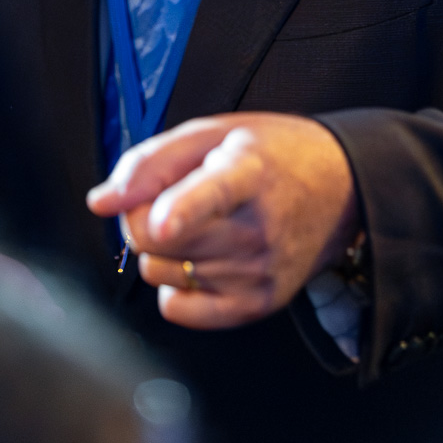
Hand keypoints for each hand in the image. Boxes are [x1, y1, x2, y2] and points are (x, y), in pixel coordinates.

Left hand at [87, 113, 359, 328]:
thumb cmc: (270, 154)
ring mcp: (260, 270)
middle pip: (156, 237)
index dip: (181, 209)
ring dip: (161, 250)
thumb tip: (101, 202)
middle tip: (168, 198)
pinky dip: (174, 285)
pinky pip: (177, 309)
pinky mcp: (258, 304)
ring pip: (158, 271)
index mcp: (248, 170)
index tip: (164, 222)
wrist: (342, 190)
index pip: (212, 193)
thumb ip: (150, 161)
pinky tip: (202, 258)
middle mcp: (257, 226)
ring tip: (199, 224)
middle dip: (143, 216)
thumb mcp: (212, 133)